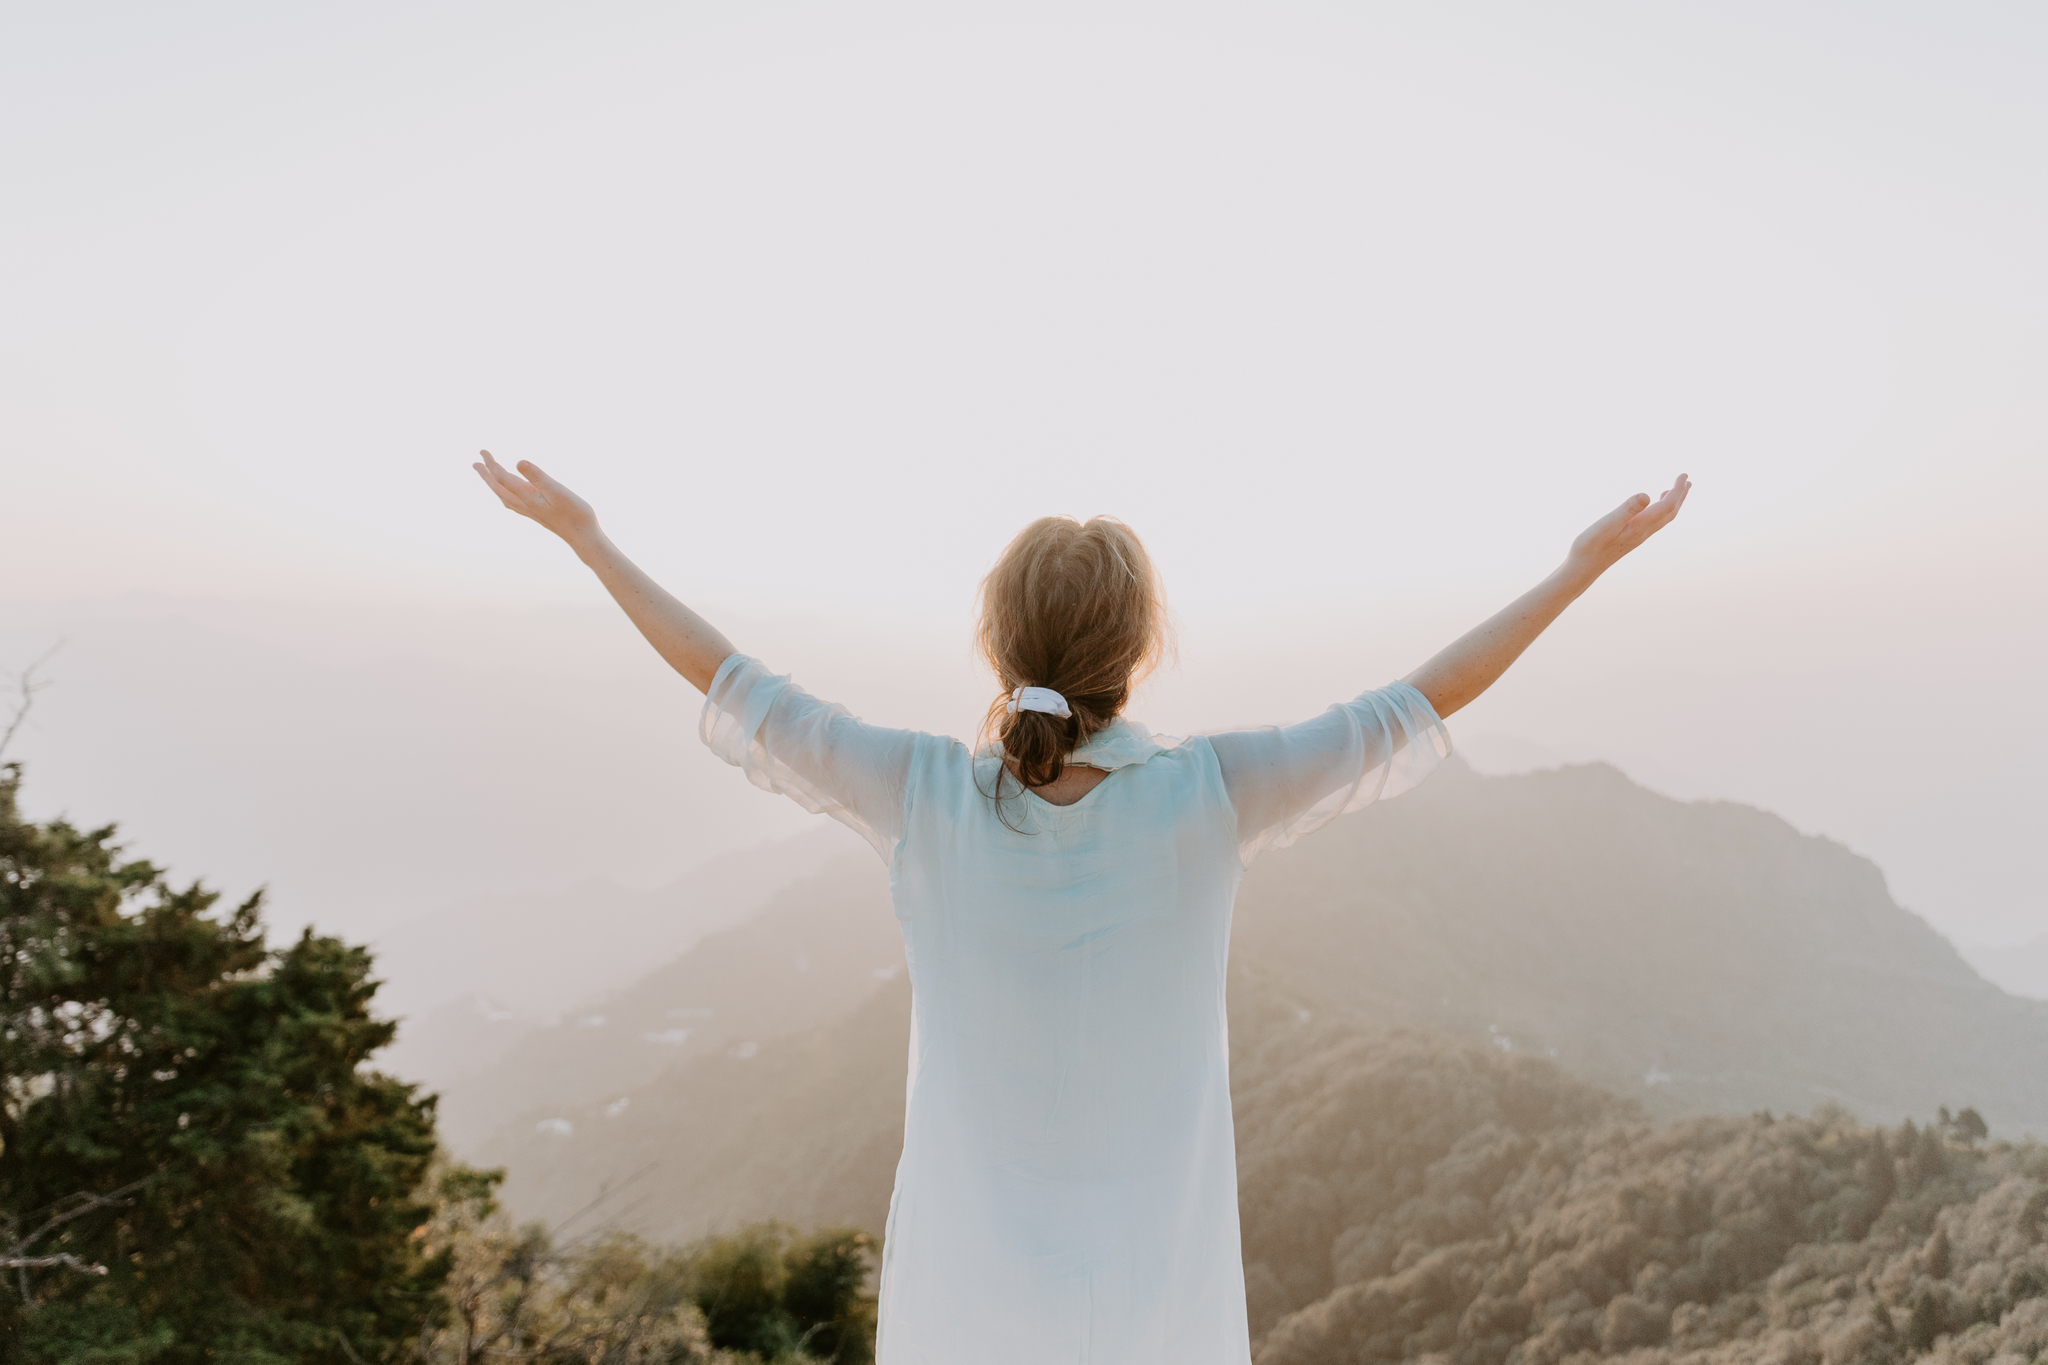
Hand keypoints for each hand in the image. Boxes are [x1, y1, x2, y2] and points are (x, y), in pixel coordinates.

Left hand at [473, 450, 599, 545]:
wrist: (584, 537)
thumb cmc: (575, 514)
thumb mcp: (557, 491)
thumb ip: (538, 476)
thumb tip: (518, 461)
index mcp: (527, 497)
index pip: (502, 478)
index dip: (491, 464)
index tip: (483, 451)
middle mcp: (524, 505)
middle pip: (499, 488)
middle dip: (486, 474)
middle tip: (476, 462)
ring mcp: (530, 511)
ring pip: (504, 496)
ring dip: (493, 484)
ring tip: (487, 476)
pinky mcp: (537, 514)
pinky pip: (513, 502)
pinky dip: (505, 494)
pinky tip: (510, 494)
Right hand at [1567, 473, 1690, 574]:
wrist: (1582, 569)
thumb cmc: (1590, 546)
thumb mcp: (1607, 524)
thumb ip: (1626, 509)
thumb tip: (1647, 494)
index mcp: (1640, 526)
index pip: (1667, 506)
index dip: (1677, 490)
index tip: (1684, 474)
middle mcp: (1643, 532)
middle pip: (1670, 512)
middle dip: (1680, 496)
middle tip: (1687, 480)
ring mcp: (1637, 536)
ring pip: (1662, 518)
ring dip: (1672, 504)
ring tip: (1674, 491)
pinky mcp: (1629, 538)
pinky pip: (1652, 522)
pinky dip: (1659, 511)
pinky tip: (1650, 507)